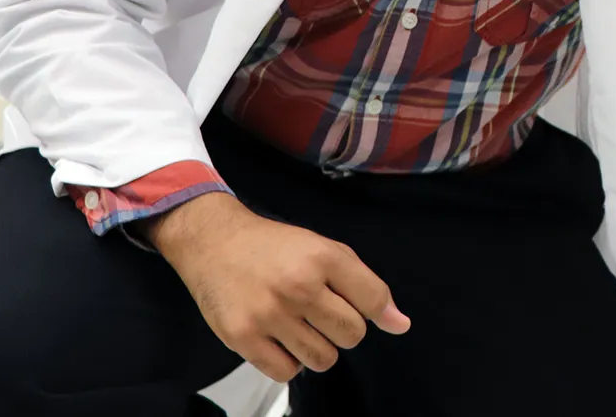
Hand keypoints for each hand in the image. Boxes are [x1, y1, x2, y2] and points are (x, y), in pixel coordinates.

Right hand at [139, 192, 410, 381]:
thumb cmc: (273, 248)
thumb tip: (400, 325)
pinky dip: (288, 361)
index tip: (369, 313)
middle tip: (322, 314)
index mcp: (323, 257)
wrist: (214, 243)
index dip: (377, 312)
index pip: (374, 299)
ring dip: (317, 348)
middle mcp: (299, 285)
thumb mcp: (323, 250)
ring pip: (323, 360)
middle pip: (352, 335)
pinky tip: (279, 338)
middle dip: (343, 330)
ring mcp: (269, 313)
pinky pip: (287, 372)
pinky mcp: (243, 337)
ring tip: (300, 326)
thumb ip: (364, 285)